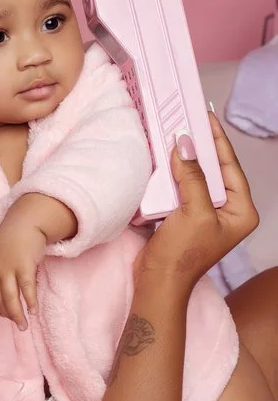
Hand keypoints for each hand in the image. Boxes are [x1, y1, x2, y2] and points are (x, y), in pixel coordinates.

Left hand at [0, 215, 45, 330]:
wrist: (26, 220)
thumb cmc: (14, 237)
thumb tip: (3, 287)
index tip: (4, 314)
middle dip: (7, 315)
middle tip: (18, 325)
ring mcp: (9, 268)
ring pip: (10, 298)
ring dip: (16, 314)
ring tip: (24, 325)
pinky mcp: (24, 265)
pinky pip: (26, 289)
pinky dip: (30, 302)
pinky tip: (34, 311)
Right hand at [138, 115, 257, 290]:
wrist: (158, 282)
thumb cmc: (183, 254)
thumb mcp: (194, 212)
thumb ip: (193, 177)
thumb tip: (185, 144)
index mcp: (242, 212)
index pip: (232, 168)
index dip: (218, 142)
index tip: (206, 118)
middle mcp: (228, 211)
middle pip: (216, 170)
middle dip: (202, 148)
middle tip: (190, 120)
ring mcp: (207, 214)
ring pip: (199, 177)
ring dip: (187, 159)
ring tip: (177, 135)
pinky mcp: (187, 216)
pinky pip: (184, 187)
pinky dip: (176, 173)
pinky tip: (167, 159)